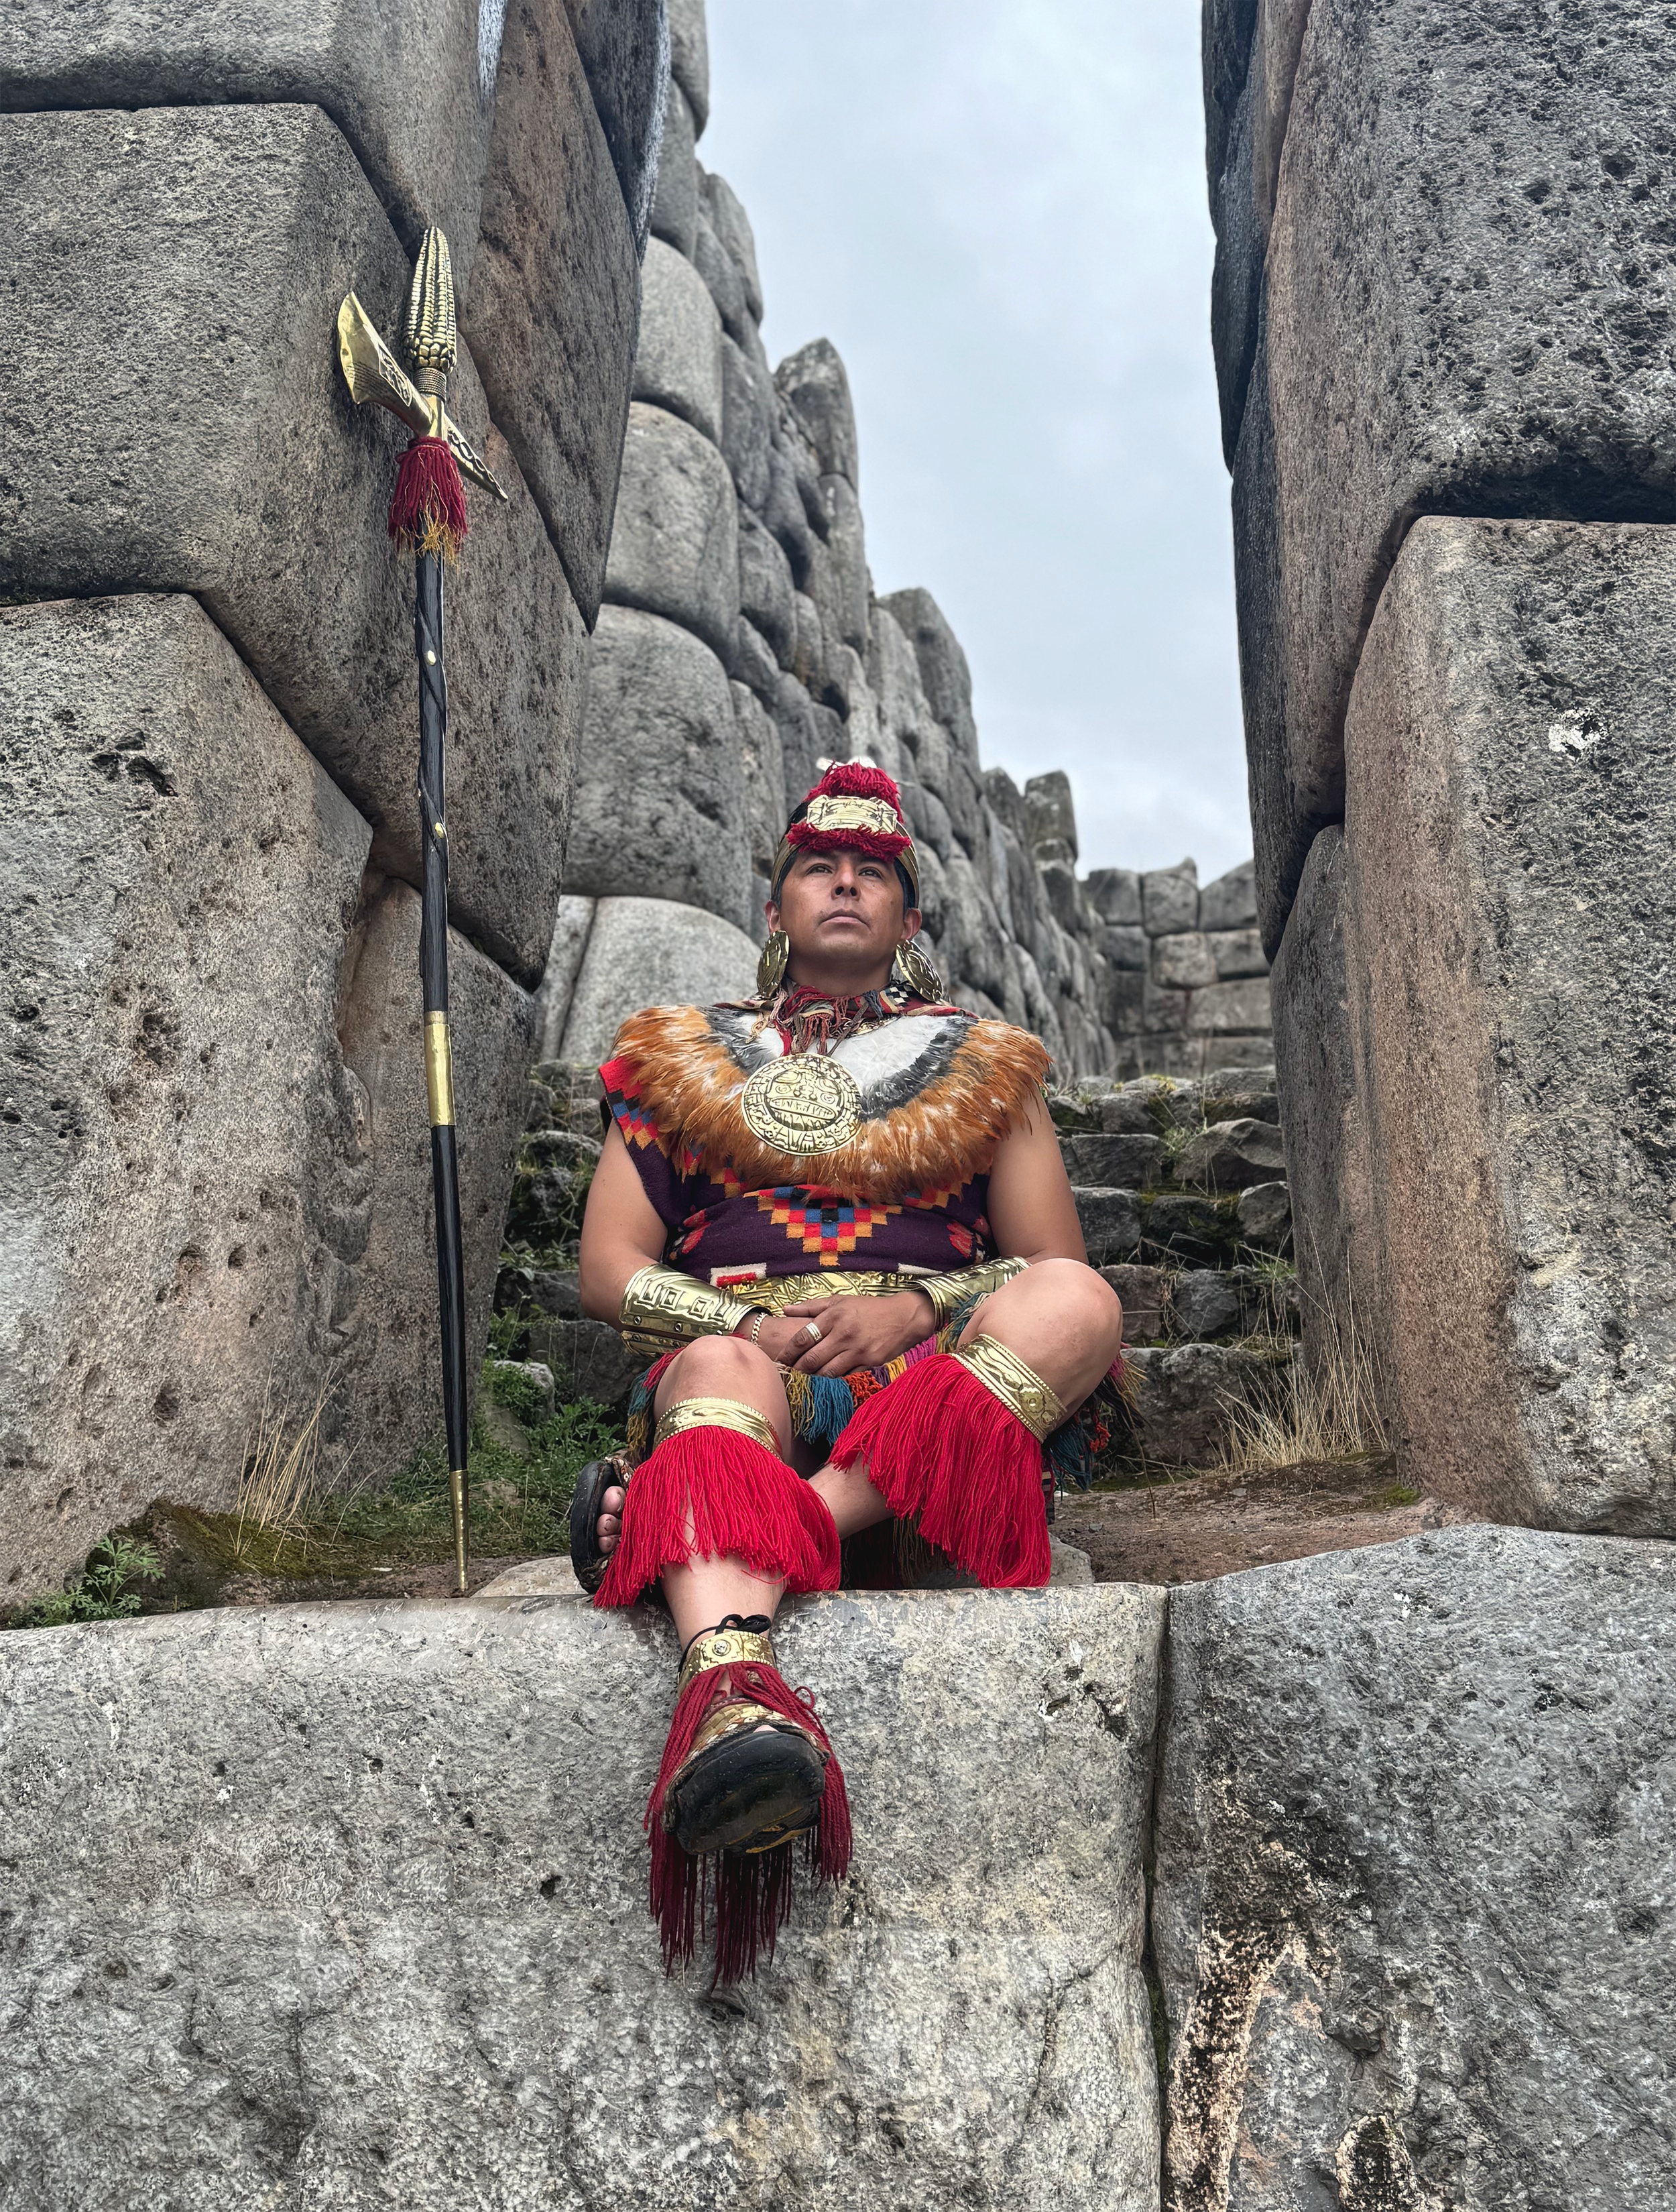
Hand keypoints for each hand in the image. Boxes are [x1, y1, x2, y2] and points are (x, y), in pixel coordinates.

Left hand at [763, 1290, 936, 1376]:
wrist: (904, 1317)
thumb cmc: (869, 1308)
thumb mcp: (840, 1301)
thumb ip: (812, 1307)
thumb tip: (785, 1309)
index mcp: (833, 1315)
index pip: (802, 1338)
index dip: (788, 1352)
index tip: (779, 1361)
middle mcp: (843, 1332)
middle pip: (811, 1359)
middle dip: (796, 1370)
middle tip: (787, 1375)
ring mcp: (857, 1348)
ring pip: (827, 1372)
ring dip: (814, 1377)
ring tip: (805, 1379)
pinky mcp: (869, 1361)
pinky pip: (845, 1375)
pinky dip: (834, 1378)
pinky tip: (827, 1378)